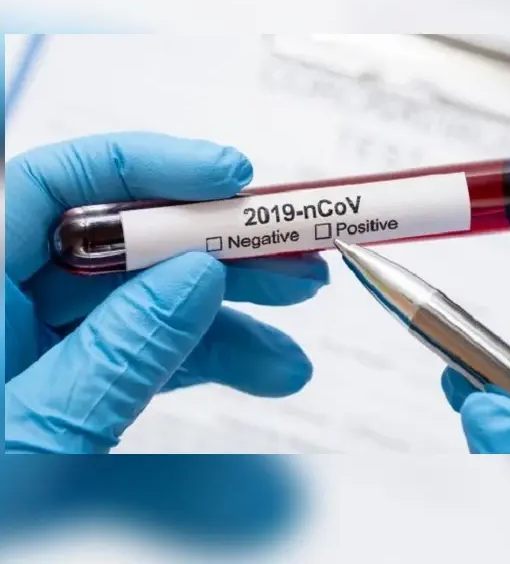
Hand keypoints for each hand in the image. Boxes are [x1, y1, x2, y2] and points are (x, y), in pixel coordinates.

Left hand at [5, 132, 328, 453]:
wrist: (1, 547)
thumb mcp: (44, 446)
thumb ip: (122, 357)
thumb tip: (198, 275)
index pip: (56, 184)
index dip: (150, 166)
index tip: (233, 178)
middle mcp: (3, 299)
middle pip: (122, 239)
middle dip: (217, 247)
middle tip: (295, 258)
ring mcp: (42, 340)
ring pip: (148, 294)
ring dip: (232, 309)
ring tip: (298, 328)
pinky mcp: (77, 374)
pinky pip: (150, 343)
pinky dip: (210, 353)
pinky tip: (264, 368)